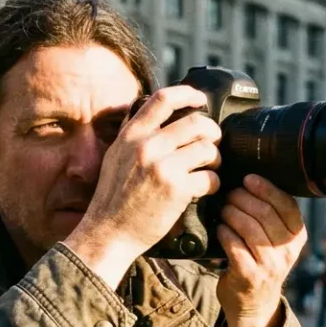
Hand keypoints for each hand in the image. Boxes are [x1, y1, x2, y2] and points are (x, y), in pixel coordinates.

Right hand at [62, 86, 221, 286]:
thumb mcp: (115, 156)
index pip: (163, 99)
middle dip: (212, 132)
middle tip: (213, 143)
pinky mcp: (176, 189)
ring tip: (210, 168)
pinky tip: (206, 188)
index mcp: (132, 135)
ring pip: (207, 149)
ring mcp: (162, 167)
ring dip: (215, 159)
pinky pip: (210, 177)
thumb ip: (134, 134)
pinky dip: (214, 183)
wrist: (109, 232)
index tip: (200, 99)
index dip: (188, 94)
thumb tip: (151, 112)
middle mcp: (147, 146)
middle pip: (196, 123)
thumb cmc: (114, 198)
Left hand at [216, 175, 307, 326]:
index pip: (287, 205)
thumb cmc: (262, 262)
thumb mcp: (278, 242)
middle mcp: (287, 252)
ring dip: (231, 213)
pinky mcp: (249, 276)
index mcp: (297, 238)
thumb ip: (273, 217)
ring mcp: (269, 265)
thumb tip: (252, 182)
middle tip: (230, 194)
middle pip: (265, 214)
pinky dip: (224, 233)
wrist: (255, 304)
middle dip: (243, 198)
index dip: (267, 188)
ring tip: (224, 209)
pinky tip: (220, 229)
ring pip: (249, 227)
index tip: (249, 179)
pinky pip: (234, 245)